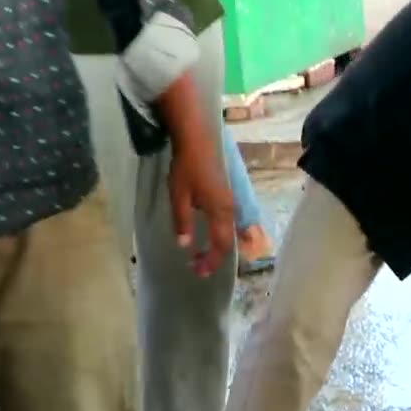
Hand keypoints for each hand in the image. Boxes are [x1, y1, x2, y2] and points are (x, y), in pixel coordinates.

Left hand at [167, 129, 234, 276]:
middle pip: (228, 242)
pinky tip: (209, 234)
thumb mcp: (179, 196)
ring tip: (202, 255)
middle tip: (198, 268)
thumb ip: (182, 222)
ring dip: (218, 247)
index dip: (211, 261)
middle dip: (215, 258)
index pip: (220, 245)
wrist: (198, 139)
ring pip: (230, 232)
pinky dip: (220, 235)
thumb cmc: (187, 167)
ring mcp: (230, 202)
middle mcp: (230, 210)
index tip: (197, 271)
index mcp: (220, 212)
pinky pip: (229, 223)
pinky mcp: (226, 196)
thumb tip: (185, 246)